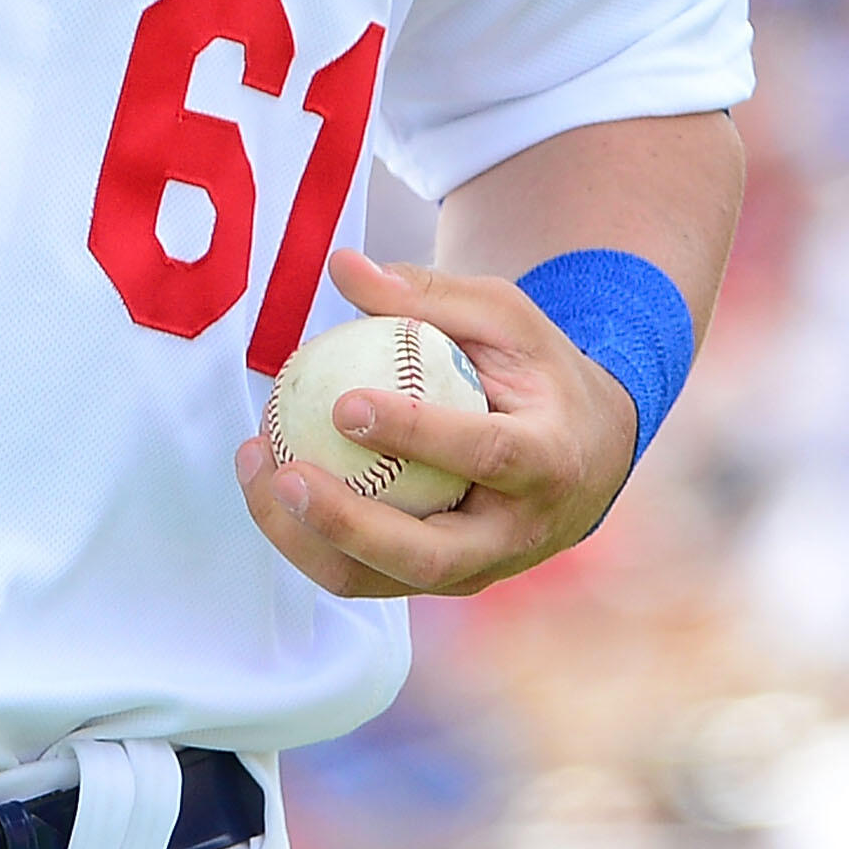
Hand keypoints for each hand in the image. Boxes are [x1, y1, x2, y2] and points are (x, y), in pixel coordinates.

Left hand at [234, 245, 638, 599]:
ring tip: (259, 469)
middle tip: (284, 471)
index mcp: (550, 460)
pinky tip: (269, 481)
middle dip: (345, 522)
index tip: (345, 404)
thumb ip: (429, 296)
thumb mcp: (505, 319)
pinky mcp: (441, 582)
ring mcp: (478, 569)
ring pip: (382, 579)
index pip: (485, 454)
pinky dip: (309, 538)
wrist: (589, 455)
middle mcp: (517, 532)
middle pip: (426, 554)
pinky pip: (365, 576)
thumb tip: (342, 266)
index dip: (415, 435)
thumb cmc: (539, 374)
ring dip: (306, 538)